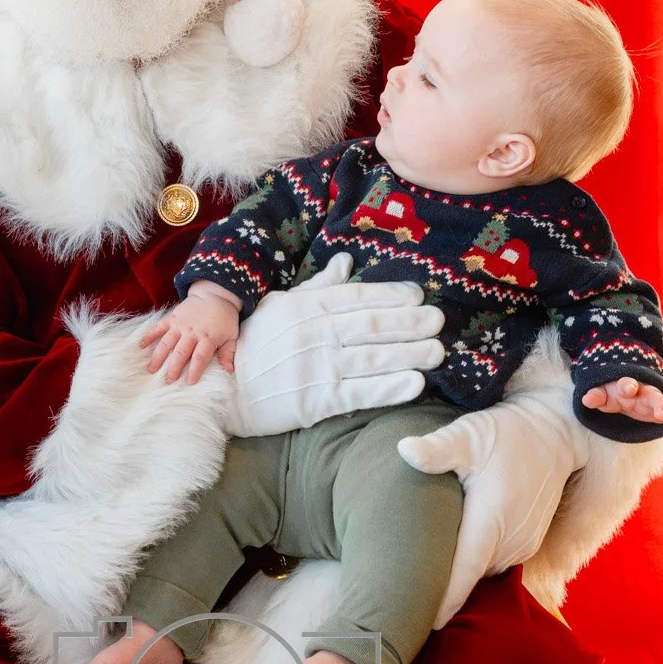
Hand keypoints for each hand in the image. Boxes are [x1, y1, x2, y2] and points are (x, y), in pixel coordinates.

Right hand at [140, 287, 239, 383]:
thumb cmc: (224, 318)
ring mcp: (180, 324)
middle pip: (181, 352)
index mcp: (208, 338)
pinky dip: (149, 335)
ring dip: (159, 356)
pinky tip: (141, 345)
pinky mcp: (172, 318)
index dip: (195, 370)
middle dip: (174, 367)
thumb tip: (229, 371)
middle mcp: (192, 332)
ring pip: (167, 342)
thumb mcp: (231, 336)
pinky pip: (159, 327)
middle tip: (168, 381)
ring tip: (151, 369)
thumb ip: (228, 353)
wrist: (215, 295)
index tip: (189, 382)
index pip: (200, 357)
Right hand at [229, 252, 445, 437]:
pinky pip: (362, 393)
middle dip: (411, 323)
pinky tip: (415, 383)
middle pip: (374, 325)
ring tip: (437, 351)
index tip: (419, 296)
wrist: (222, 389)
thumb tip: (347, 263)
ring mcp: (318, 367)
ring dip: (411, 354)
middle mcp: (316, 333)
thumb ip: (317, 286)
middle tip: (439, 320)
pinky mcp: (317, 401)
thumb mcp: (279, 305)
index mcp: (307, 306)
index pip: (359, 297)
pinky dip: (390, 388)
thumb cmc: (252, 344)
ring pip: (374, 358)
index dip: (393, 295)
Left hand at [397, 383, 588, 626]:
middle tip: (402, 591)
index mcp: (492, 520)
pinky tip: (451, 551)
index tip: (417, 622)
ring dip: (458, 572)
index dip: (441, 600)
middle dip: (440, 585)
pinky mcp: (526, 545)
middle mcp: (510, 542)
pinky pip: (492, 563)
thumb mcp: (468, 435)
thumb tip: (404, 450)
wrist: (553, 434)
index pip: (463, 573)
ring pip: (479, 571)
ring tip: (420, 574)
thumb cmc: (506, 434)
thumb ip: (438, 448)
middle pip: (468, 576)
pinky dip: (473, 561)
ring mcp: (521, 546)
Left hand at [583, 377, 662, 439]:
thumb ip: (596, 396)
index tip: (630, 389)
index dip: (628, 386)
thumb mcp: (602, 395)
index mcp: (625, 387)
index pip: (627, 384)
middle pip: (653, 395)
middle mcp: (644, 392)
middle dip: (658, 403)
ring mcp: (656, 401)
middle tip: (661, 413)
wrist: (627, 390)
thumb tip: (586, 399)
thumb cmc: (612, 394)